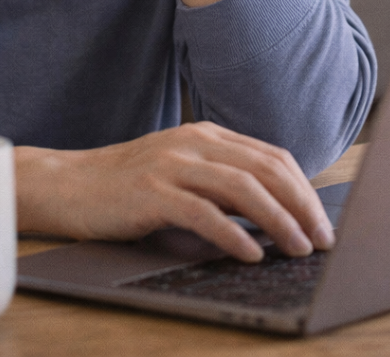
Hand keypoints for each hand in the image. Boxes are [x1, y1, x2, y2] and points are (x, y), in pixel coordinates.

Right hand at [14, 122, 334, 262]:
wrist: (67, 184)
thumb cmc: (127, 186)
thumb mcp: (181, 173)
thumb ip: (221, 183)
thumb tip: (273, 214)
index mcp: (207, 135)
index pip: (272, 156)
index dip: (303, 189)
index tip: (321, 221)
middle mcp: (194, 143)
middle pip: (265, 169)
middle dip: (301, 205)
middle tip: (322, 240)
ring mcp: (173, 164)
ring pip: (241, 187)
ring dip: (278, 220)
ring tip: (298, 248)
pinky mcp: (151, 192)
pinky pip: (202, 212)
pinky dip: (233, 234)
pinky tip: (251, 254)